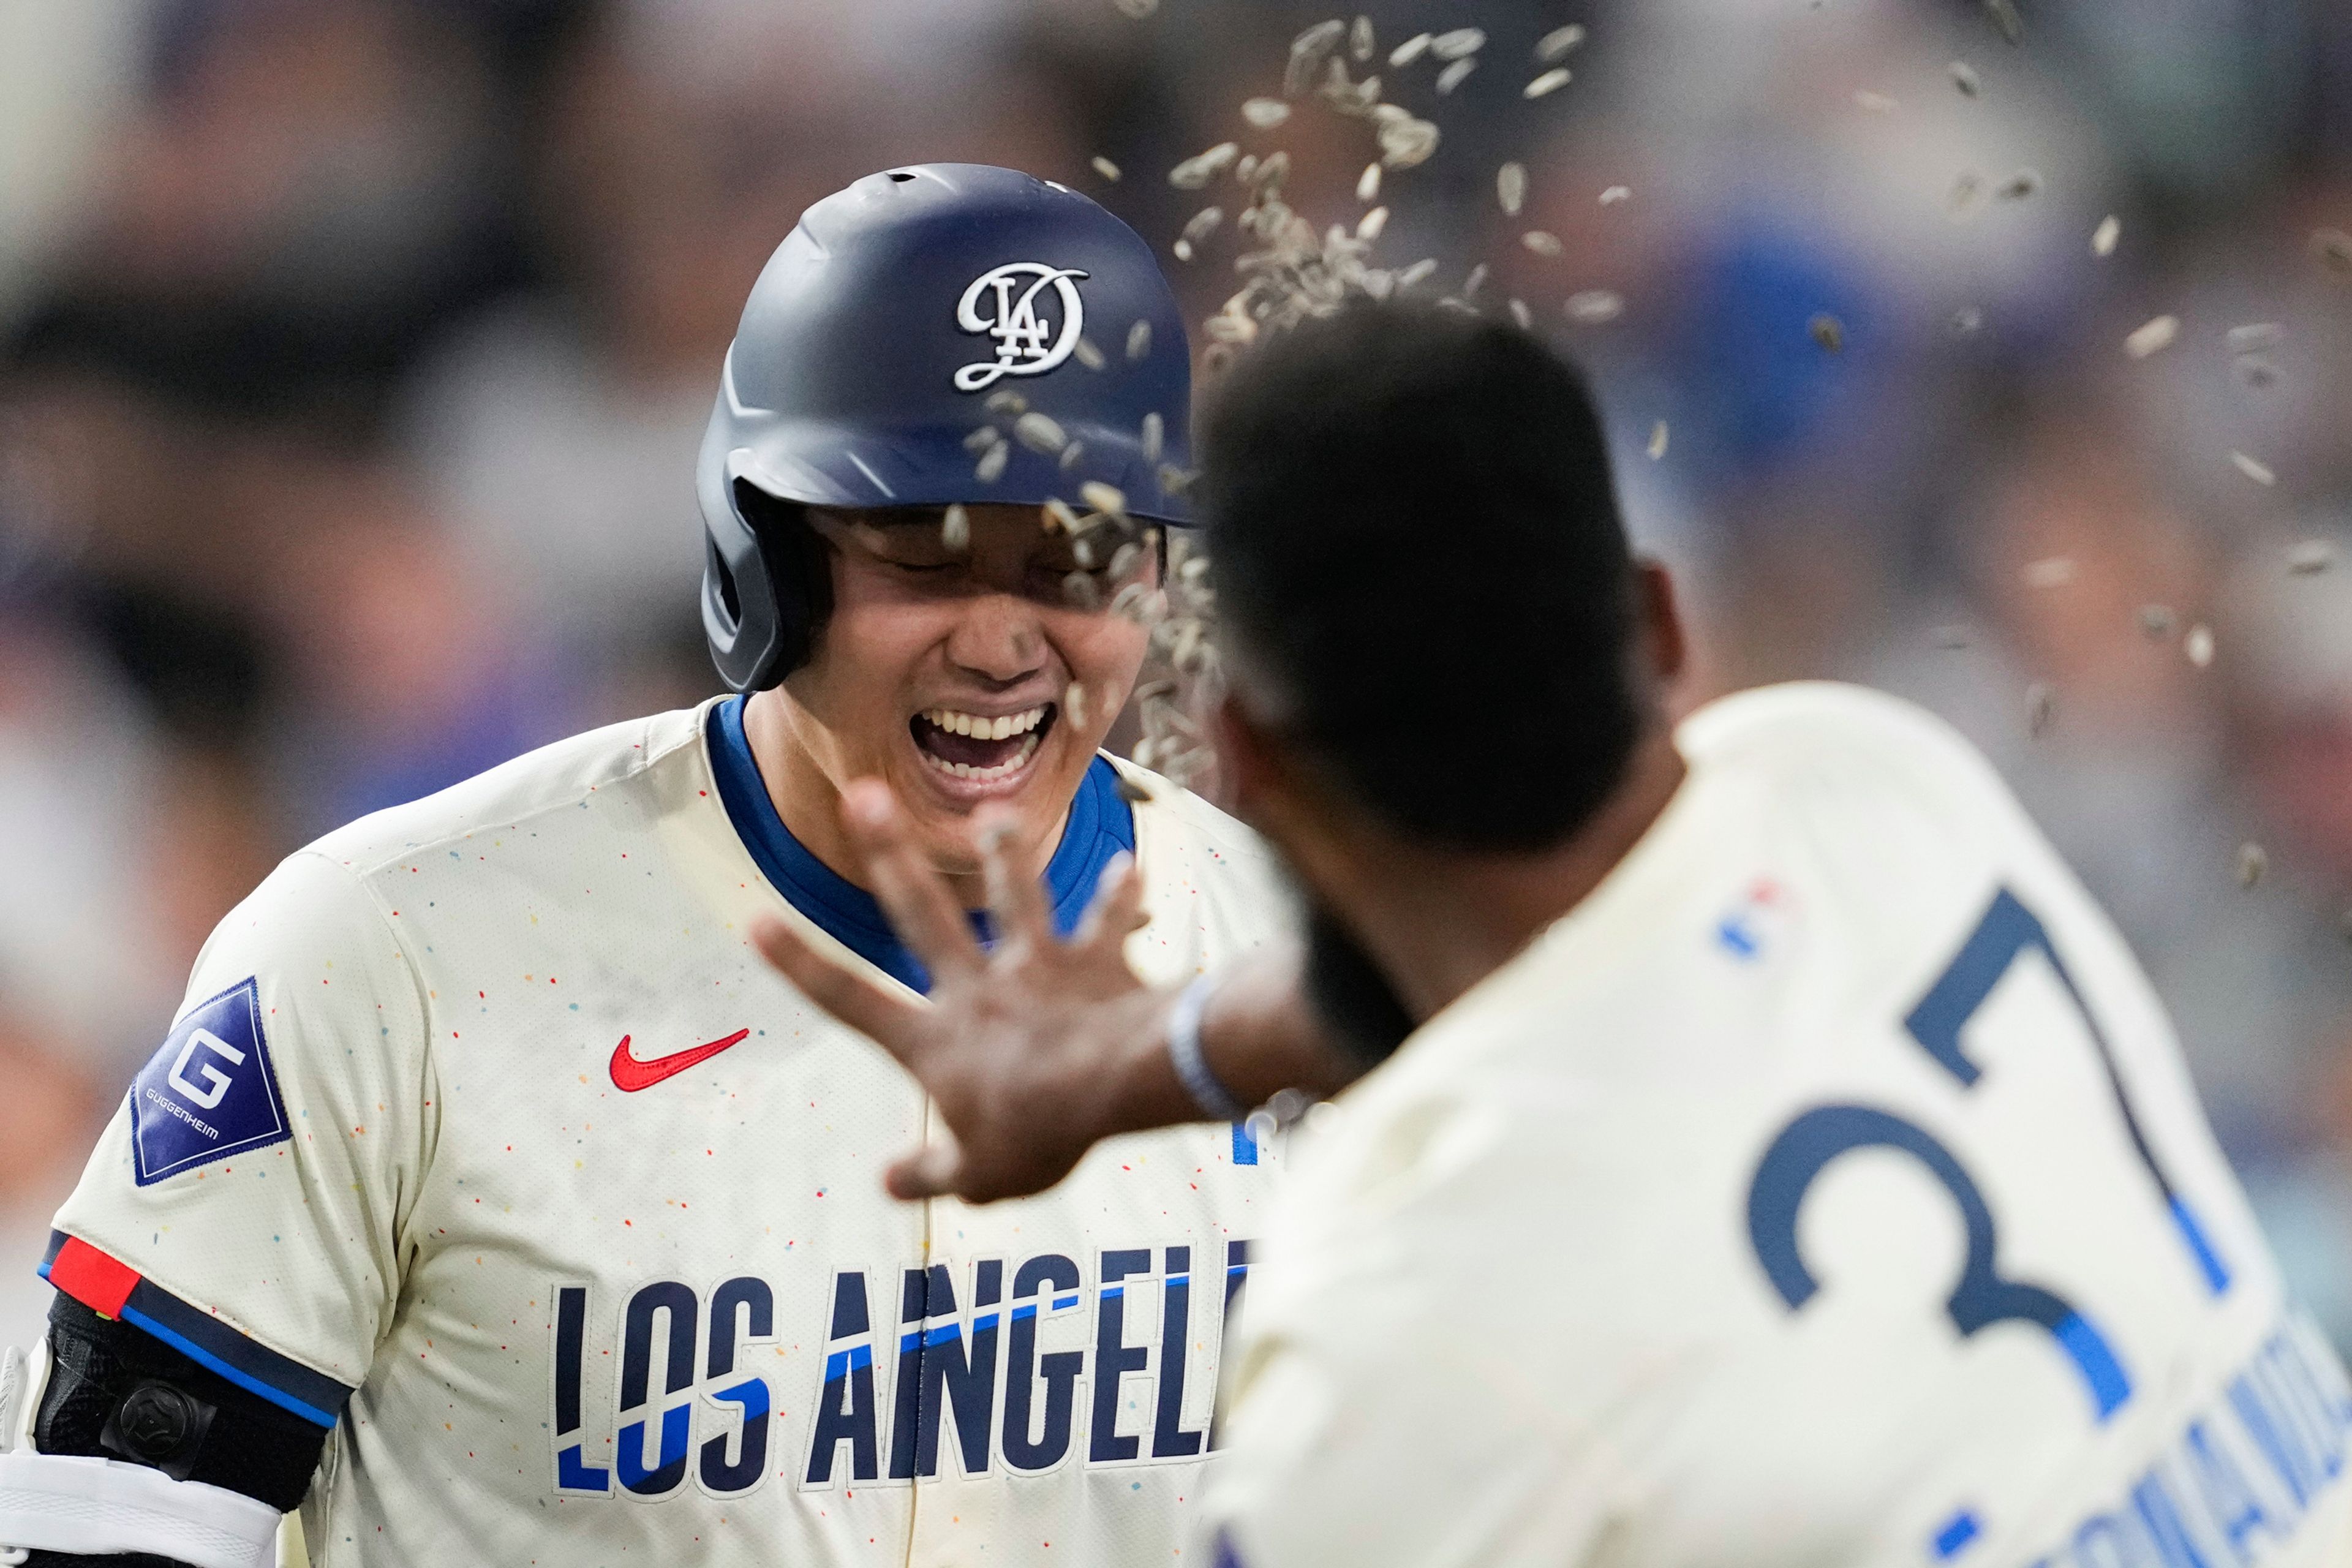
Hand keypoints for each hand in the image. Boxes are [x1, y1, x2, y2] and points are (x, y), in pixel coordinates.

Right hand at [751, 780, 1185, 1202]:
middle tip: (864, 793)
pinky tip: (1130, 867)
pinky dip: (1120, 896)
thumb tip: (887, 1183)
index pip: (852, 1002)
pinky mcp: (1098, 962)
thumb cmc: (1043, 1132)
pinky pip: (1109, 923)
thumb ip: (930, 1173)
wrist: (1120, 1080)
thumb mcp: (978, 1177)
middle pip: (924, 914)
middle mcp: (979, 987)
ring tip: (994, 816)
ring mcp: (1039, 966)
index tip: (758, 919)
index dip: (801, 965)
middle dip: (891, 853)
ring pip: (1018, 897)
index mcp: (938, 1040)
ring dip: (1006, 855)